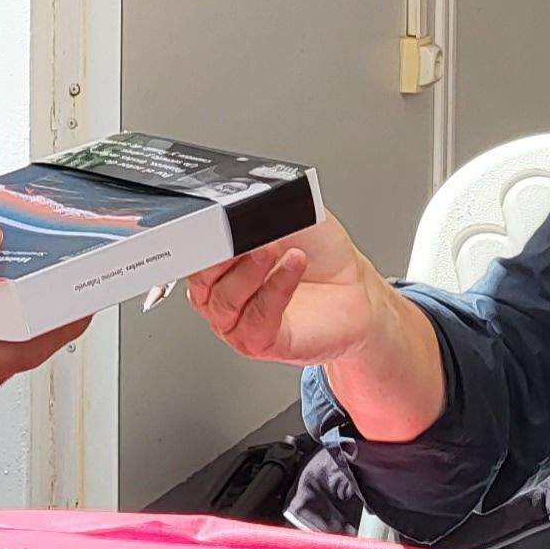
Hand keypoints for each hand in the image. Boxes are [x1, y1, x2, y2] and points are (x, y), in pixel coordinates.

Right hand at [185, 215, 397, 367]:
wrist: (355, 287)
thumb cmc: (321, 254)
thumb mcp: (288, 216)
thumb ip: (259, 211)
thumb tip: (239, 206)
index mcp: (221, 263)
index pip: (194, 254)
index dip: (200, 241)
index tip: (213, 224)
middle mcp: (224, 294)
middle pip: (201, 279)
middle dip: (219, 256)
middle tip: (240, 236)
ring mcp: (239, 321)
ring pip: (225, 301)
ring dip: (249, 272)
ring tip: (272, 249)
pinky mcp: (261, 342)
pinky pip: (257, 319)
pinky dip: (274, 290)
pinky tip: (292, 266)